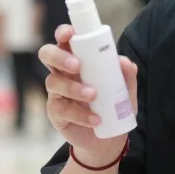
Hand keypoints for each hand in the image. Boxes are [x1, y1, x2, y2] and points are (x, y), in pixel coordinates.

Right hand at [39, 25, 137, 163]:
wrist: (109, 140)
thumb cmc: (114, 106)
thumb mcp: (126, 91)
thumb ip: (127, 76)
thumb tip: (124, 61)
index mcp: (78, 59)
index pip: (64, 40)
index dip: (63, 33)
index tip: (69, 34)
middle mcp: (63, 73)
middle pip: (47, 54)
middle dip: (59, 56)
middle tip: (77, 66)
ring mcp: (57, 93)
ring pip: (53, 82)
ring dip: (73, 88)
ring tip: (94, 96)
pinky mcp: (56, 113)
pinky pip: (61, 109)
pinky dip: (80, 114)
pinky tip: (95, 119)